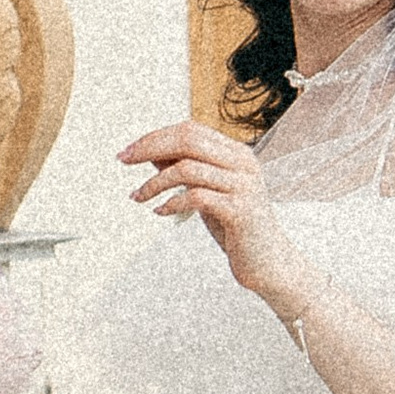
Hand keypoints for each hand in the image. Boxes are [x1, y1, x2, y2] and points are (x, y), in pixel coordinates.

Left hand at [119, 119, 316, 316]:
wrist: (269, 263)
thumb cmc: (238, 228)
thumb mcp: (209, 192)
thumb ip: (187, 170)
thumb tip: (151, 153)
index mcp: (237, 154)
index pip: (191, 130)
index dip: (156, 136)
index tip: (130, 151)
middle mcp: (243, 164)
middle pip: (188, 140)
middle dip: (150, 147)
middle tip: (125, 160)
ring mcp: (244, 186)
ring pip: (188, 168)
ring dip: (155, 182)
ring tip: (140, 196)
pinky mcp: (240, 211)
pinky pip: (196, 197)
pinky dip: (172, 203)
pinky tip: (161, 212)